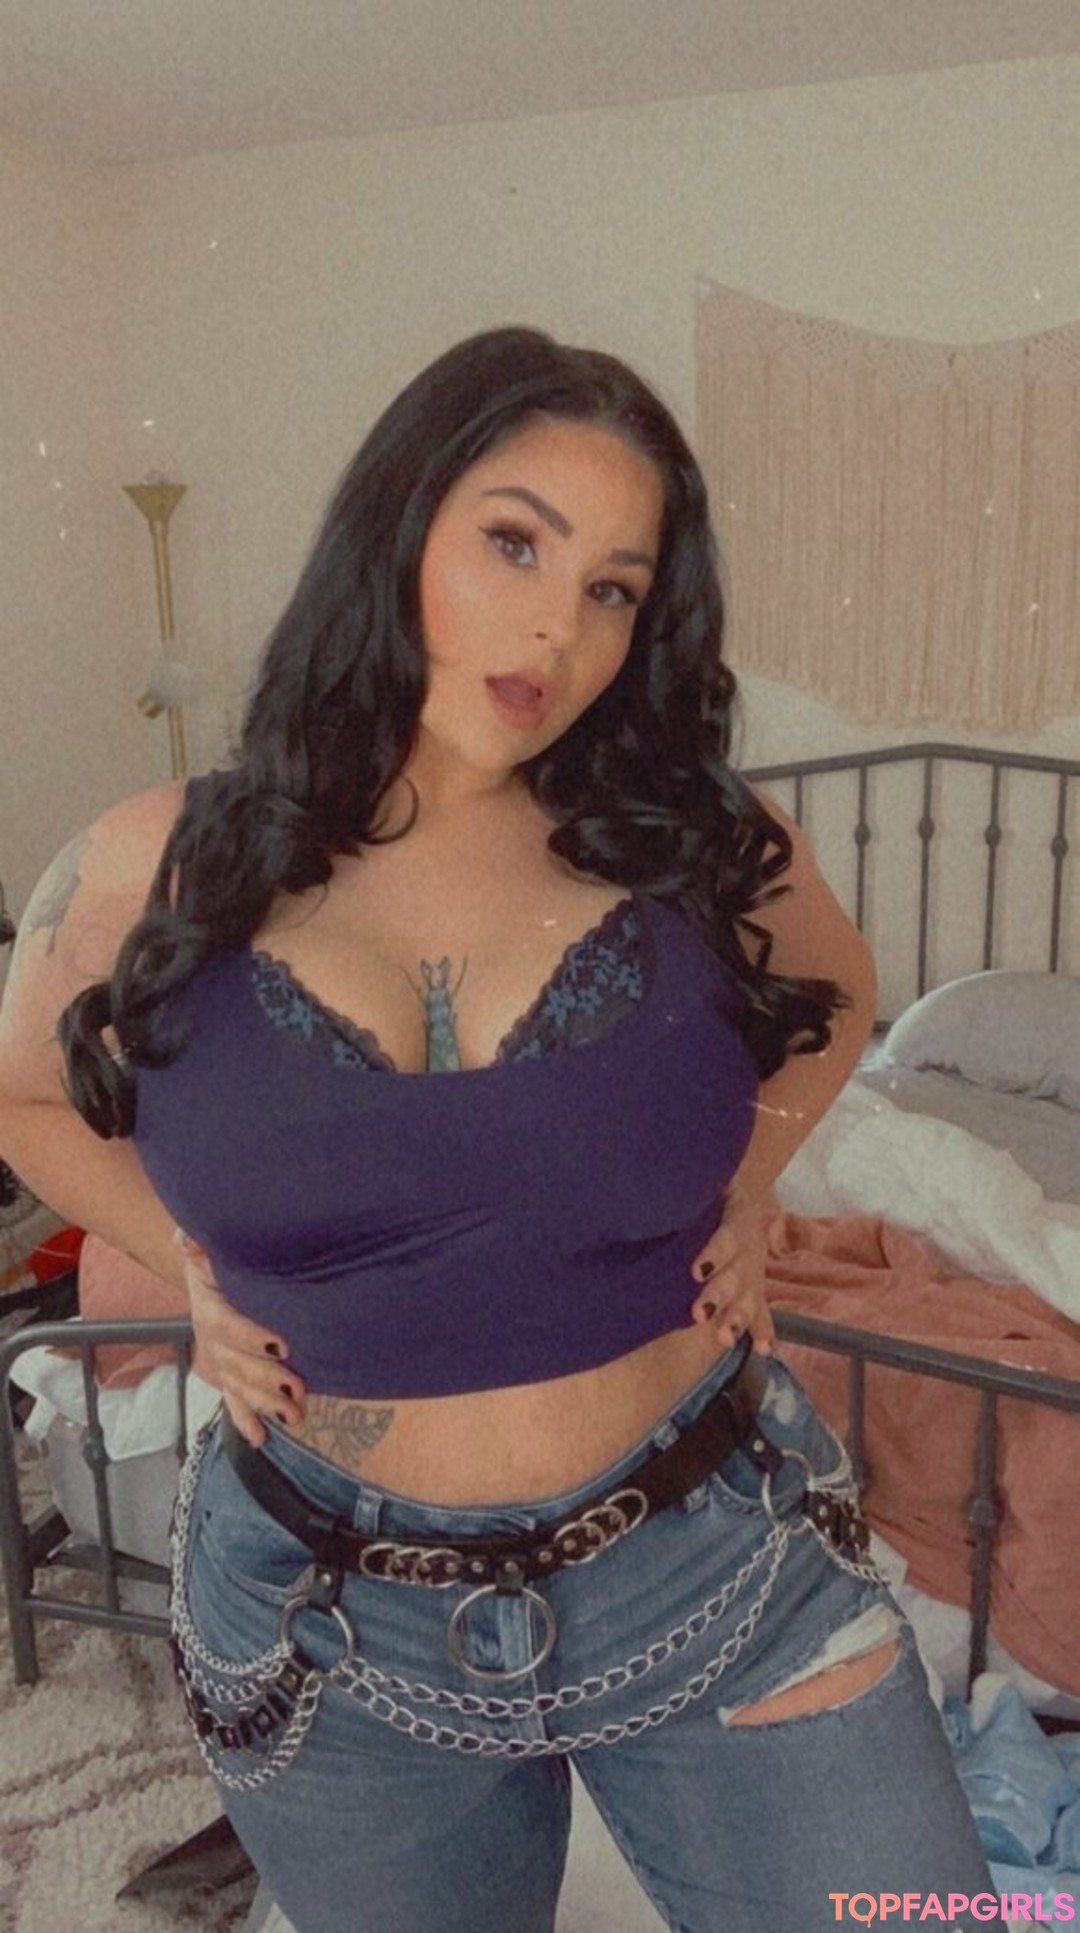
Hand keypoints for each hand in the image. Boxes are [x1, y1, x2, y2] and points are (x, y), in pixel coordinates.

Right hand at [175, 1229, 306, 1447]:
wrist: (215, 1275)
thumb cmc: (221, 1261)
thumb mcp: (211, 1251)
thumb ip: (199, 1245)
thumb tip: (186, 1236)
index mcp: (209, 1308)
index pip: (225, 1326)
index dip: (250, 1337)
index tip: (281, 1344)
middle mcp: (210, 1340)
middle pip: (234, 1365)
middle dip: (265, 1380)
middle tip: (297, 1388)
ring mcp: (219, 1361)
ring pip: (237, 1388)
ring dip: (264, 1403)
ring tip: (294, 1414)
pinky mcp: (228, 1376)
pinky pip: (233, 1402)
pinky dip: (245, 1420)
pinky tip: (261, 1438)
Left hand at [688, 1192, 773, 1354]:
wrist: (747, 1198)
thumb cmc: (714, 1194)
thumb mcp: (707, 1186)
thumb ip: (686, 1193)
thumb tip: (649, 1192)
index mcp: (738, 1220)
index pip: (728, 1238)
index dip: (715, 1254)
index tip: (697, 1272)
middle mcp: (749, 1250)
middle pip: (736, 1276)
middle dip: (719, 1296)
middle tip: (698, 1313)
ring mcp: (755, 1273)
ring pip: (748, 1298)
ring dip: (737, 1319)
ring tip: (724, 1338)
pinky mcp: (756, 1289)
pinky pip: (762, 1312)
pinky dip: (763, 1330)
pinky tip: (764, 1349)